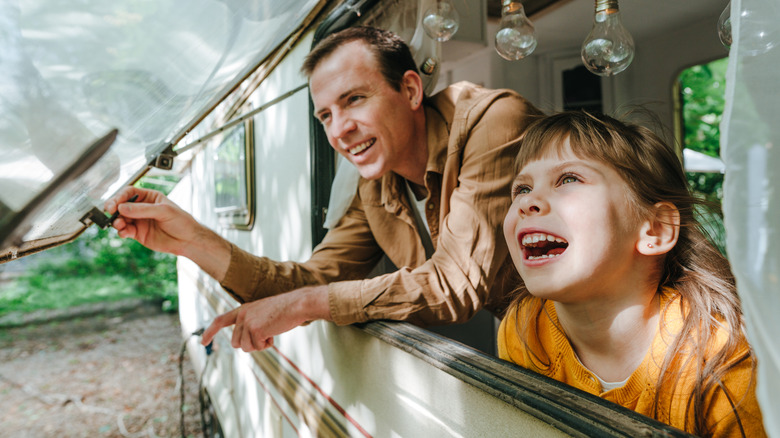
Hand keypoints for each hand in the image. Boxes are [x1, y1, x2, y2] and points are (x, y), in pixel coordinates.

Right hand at [105, 186, 230, 280]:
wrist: (187, 240)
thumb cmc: (181, 221)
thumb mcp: (163, 211)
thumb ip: (142, 210)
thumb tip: (121, 208)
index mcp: (149, 197)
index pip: (129, 192)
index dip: (120, 196)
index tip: (115, 203)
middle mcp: (141, 208)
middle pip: (121, 205)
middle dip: (114, 208)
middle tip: (110, 212)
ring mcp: (138, 221)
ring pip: (120, 219)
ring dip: (116, 221)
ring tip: (119, 224)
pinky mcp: (138, 233)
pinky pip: (125, 231)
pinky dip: (121, 231)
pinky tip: (124, 232)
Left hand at [201, 286, 330, 351]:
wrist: (297, 304)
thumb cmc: (286, 310)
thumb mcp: (264, 314)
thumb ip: (252, 324)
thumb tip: (244, 343)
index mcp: (244, 309)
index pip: (221, 320)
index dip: (210, 331)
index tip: (202, 342)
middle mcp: (242, 315)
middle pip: (237, 342)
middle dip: (251, 343)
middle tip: (266, 334)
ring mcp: (247, 322)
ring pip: (246, 347)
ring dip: (260, 344)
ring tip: (271, 331)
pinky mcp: (255, 329)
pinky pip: (258, 347)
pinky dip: (267, 344)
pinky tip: (275, 332)